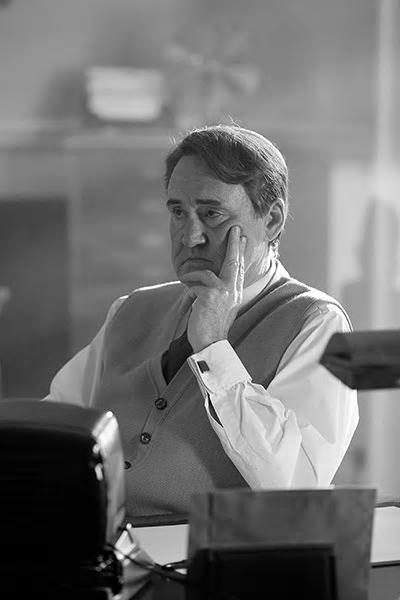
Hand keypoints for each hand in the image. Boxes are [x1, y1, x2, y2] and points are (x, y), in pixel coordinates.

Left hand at [180, 225, 246, 351]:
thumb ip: (217, 293)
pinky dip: (188, 288)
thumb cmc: (210, 327)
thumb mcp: (218, 307)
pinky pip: (195, 284)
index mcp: (236, 293)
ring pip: (206, 273)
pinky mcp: (211, 294)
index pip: (239, 269)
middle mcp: (233, 291)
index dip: (239, 253)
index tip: (241, 239)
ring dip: (192, 276)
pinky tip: (188, 297)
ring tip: (185, 280)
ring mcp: (223, 292)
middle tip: (235, 229)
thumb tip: (205, 280)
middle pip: (234, 262)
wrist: (210, 344)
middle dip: (234, 244)